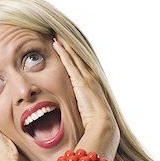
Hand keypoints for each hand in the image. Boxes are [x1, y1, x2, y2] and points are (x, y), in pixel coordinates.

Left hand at [53, 37, 119, 154]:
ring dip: (65, 45)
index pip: (81, 67)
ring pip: (74, 57)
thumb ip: (84, 108)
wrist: (103, 125)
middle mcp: (91, 78)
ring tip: (56, 35)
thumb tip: (79, 114)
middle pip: (78, 58)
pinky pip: (69, 63)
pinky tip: (56, 44)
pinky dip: (63, 52)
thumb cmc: (96, 123)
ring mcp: (86, 78)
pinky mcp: (80, 81)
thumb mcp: (89, 112)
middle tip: (60, 35)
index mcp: (93, 85)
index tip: (67, 47)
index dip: (74, 56)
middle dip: (69, 46)